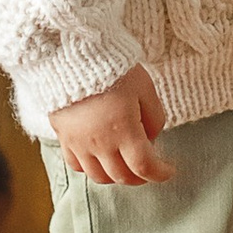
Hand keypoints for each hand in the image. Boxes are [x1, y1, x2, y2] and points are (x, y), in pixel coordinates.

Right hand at [49, 64, 173, 185]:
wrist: (74, 55)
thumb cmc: (113, 67)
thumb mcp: (145, 87)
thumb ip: (154, 116)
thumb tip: (151, 138)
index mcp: (123, 131)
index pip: (144, 166)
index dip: (159, 173)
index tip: (168, 171)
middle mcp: (100, 144)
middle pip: (122, 176)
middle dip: (139, 177)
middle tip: (148, 169)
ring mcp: (79, 144)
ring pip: (98, 177)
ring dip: (116, 176)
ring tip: (125, 165)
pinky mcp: (63, 138)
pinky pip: (77, 165)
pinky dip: (91, 169)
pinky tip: (99, 159)